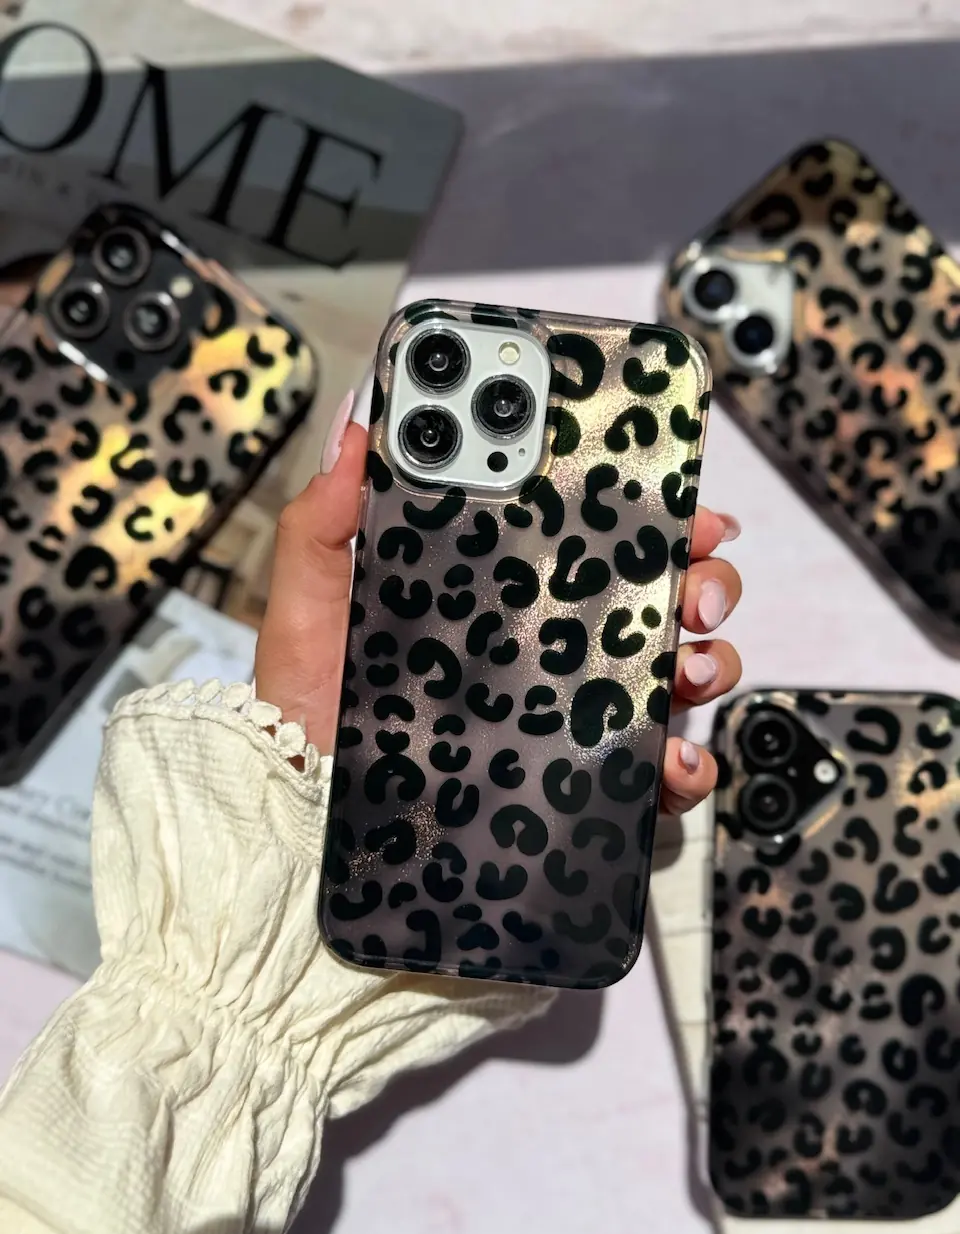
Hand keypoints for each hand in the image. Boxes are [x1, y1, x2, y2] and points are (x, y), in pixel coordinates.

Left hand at [255, 419, 741, 813]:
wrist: (311, 807)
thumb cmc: (311, 706)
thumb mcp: (309, 602)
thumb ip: (327, 518)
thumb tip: (361, 426)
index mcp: (501, 588)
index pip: (592, 532)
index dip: (647, 503)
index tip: (673, 486)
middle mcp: (550, 643)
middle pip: (659, 594)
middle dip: (702, 576)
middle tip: (696, 580)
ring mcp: (571, 710)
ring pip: (678, 671)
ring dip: (710, 660)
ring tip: (688, 665)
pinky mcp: (577, 778)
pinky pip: (657, 767)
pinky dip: (687, 762)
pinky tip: (674, 754)